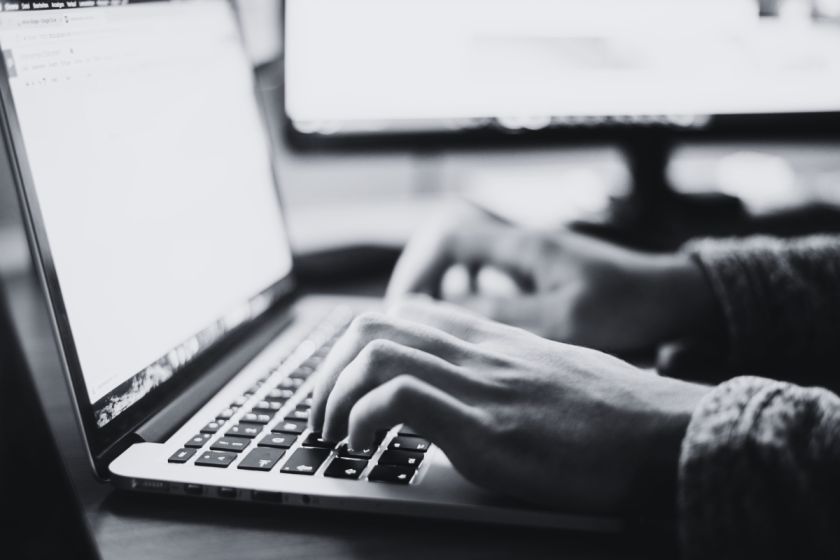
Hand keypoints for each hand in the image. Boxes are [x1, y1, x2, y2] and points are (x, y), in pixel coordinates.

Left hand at [310, 299, 709, 512]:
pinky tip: (365, 448)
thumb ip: (507, 371)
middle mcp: (478, 352)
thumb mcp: (552, 374)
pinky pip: (398, 399)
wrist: (665, 433)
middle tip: (323, 414)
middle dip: (329, 370)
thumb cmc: (615, 413)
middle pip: (373, 325)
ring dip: (334, 396)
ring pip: (374, 353)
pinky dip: (363, 420)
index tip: (347, 382)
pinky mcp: (486, 428)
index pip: (406, 313)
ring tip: (334, 434)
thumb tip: (476, 390)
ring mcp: (480, 386)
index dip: (359, 344)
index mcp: (492, 340)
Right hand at [387, 202, 719, 353]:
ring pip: (470, 262)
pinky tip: (481, 329)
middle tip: (413, 321)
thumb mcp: (562, 319)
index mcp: (523, 246)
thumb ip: (500, 315)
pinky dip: (476, 298)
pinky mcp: (544, 275)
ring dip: (449, 290)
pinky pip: (493, 278)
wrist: (677, 299)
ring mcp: (534, 258)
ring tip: (439, 328)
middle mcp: (523, 244)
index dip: (420, 269)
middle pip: (450, 245)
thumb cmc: (628, 307)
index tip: (408, 309)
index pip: (449, 238)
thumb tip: (438, 315)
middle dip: (425, 280)